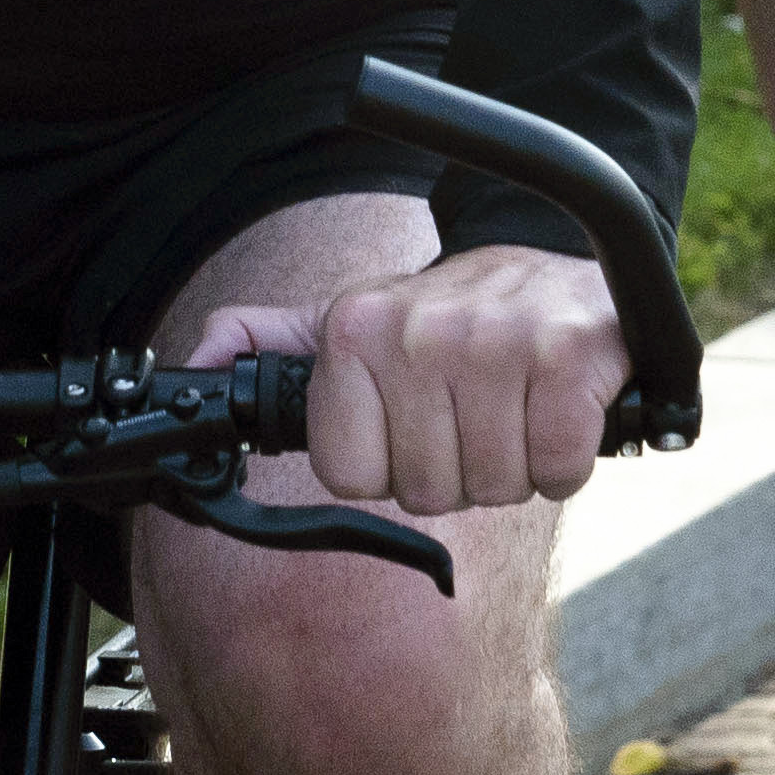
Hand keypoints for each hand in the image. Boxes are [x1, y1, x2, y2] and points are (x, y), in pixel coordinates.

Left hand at [190, 244, 624, 516]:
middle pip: (427, 492)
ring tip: (516, 407)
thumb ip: (275, 341)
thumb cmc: (460, 319)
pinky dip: (567, 458)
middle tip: (476, 414)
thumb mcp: (358, 321)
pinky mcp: (568, 358)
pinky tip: (561, 410)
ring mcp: (496, 341)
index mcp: (356, 327)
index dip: (391, 466)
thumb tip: (204, 356)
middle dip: (459, 469)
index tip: (417, 422)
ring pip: (493, 486)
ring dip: (515, 465)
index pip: (351, 476)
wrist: (570, 283)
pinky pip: (557, 470)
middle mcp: (419, 329)